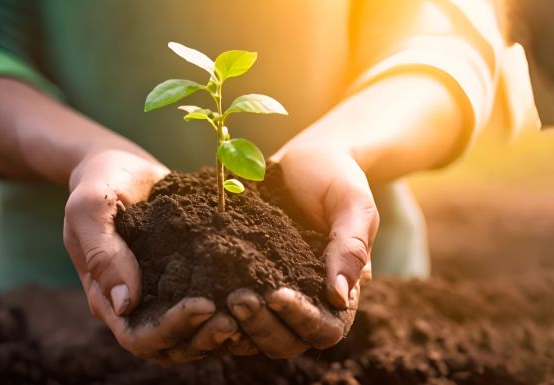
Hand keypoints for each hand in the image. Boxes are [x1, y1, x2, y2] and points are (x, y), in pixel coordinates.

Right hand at [63, 149, 237, 364]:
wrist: (122, 167)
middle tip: (236, 316)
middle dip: (203, 336)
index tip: (204, 305)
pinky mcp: (187, 279)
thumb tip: (125, 303)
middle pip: (171, 346)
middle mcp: (138, 305)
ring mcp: (163, 294)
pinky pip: (208, 305)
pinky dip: (229, 306)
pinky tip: (254, 291)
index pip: (140, 336)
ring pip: (193, 334)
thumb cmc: (100, 184)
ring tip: (250, 307)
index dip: (172, 329)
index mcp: (107, 298)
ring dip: (220, 328)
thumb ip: (102, 253)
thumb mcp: (90, 210)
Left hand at [226, 143, 377, 357]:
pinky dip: (217, 308)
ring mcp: (273, 291)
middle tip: (237, 299)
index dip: (301, 320)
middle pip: (286, 341)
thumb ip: (350, 246)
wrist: (306, 156)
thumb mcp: (353, 204)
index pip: (324, 328)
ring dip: (236, 324)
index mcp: (339, 292)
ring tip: (214, 300)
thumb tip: (340, 297)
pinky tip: (200, 291)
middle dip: (261, 326)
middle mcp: (305, 300)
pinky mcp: (246, 277)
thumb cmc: (336, 177)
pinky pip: (231, 306)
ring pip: (255, 332)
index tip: (276, 295)